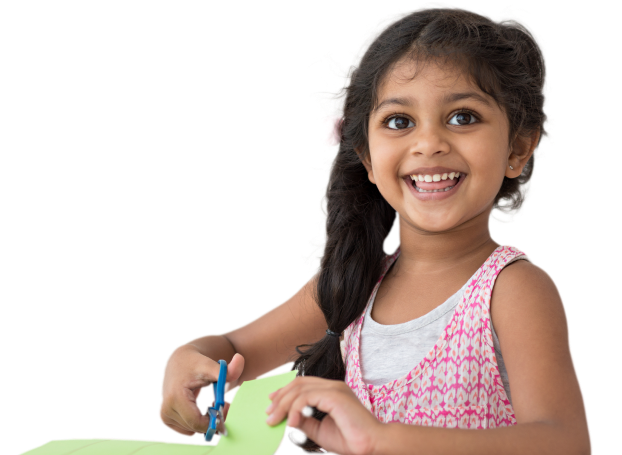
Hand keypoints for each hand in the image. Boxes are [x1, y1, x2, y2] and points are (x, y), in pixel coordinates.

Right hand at [158, 346, 244, 438]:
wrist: (179, 362)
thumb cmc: (196, 364)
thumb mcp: (212, 366)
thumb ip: (228, 369)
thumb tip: (241, 359)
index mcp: (175, 397)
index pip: (197, 422)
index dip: (215, 419)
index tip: (226, 405)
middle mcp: (166, 409)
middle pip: (196, 428)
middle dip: (213, 419)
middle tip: (224, 403)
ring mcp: (164, 416)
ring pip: (193, 430)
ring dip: (206, 421)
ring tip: (212, 403)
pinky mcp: (165, 419)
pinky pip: (187, 429)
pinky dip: (198, 422)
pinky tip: (202, 409)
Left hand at [265, 376, 382, 454]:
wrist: (372, 446)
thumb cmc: (351, 440)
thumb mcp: (320, 431)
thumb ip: (305, 421)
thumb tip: (288, 417)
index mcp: (331, 392)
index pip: (303, 384)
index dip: (285, 392)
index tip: (271, 404)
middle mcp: (333, 386)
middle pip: (298, 383)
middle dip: (280, 397)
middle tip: (268, 414)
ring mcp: (334, 389)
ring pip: (300, 388)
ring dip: (283, 403)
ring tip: (274, 419)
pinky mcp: (334, 395)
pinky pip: (306, 397)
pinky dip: (295, 408)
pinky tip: (291, 422)